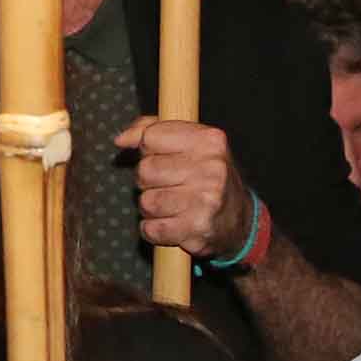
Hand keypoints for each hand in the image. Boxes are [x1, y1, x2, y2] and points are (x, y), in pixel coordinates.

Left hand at [114, 117, 255, 263]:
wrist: (239, 220)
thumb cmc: (207, 176)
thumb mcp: (191, 143)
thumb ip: (152, 130)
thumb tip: (121, 140)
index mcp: (209, 140)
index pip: (150, 137)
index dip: (148, 150)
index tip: (162, 158)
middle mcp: (211, 168)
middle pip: (145, 170)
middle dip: (149, 181)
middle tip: (169, 185)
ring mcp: (206, 200)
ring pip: (146, 201)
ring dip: (152, 207)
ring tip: (172, 205)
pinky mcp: (197, 229)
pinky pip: (151, 228)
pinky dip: (154, 229)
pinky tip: (172, 223)